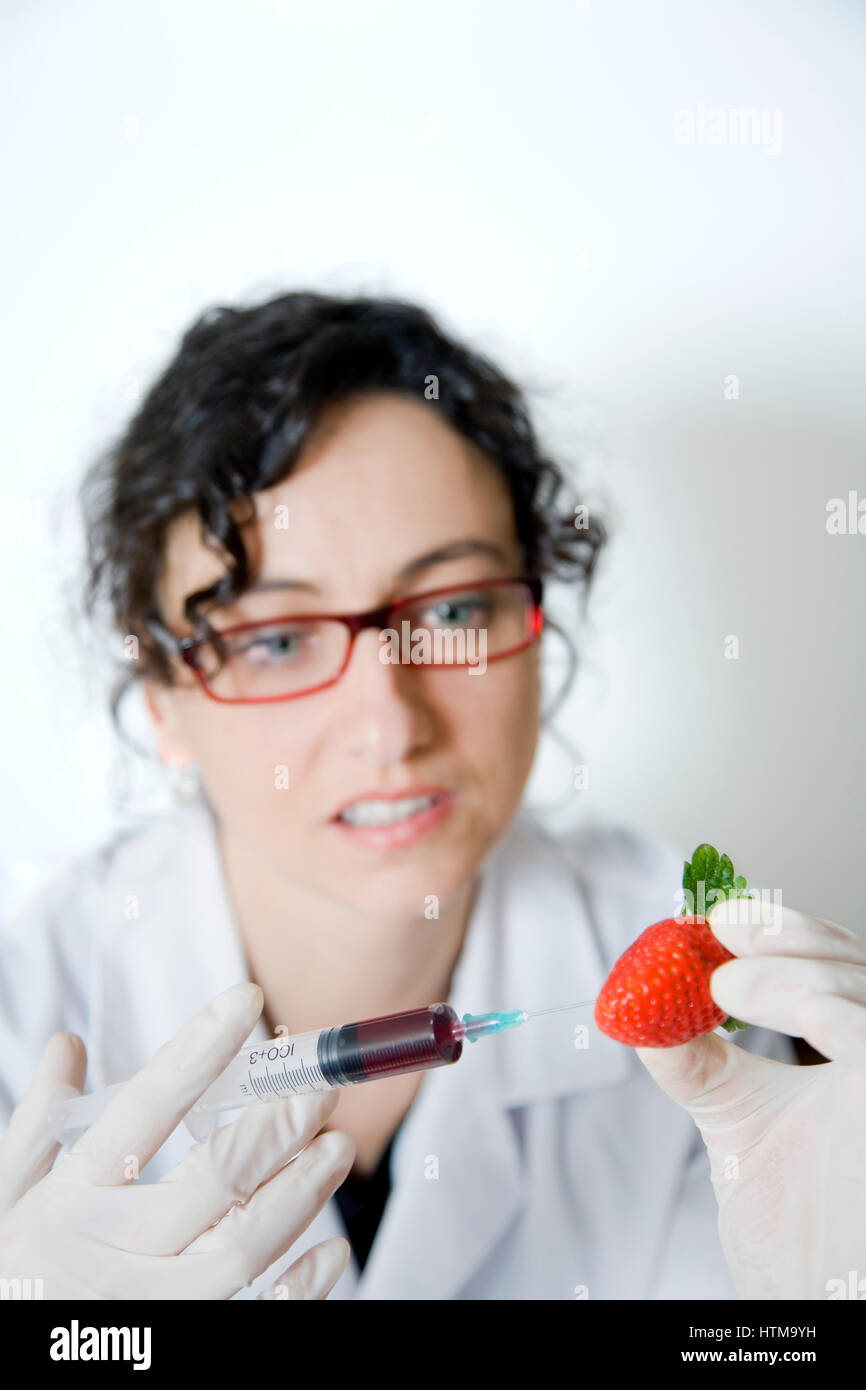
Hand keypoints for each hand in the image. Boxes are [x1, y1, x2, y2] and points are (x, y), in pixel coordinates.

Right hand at [0, 983, 354, 1298]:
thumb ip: (37, 1126)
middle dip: (278, 1124)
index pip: (143, 1110)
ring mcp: (152, 1308)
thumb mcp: (4, 1200)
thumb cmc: (7, 1278)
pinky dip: (302, 1286)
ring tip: (338, 1148)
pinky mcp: (181, 1348)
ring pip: (244, 1246)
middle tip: (322, 1085)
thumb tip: (66, 1045)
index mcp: (70, 1202)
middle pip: (215, 1178)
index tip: (246, 1000)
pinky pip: (257, 1319)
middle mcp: (114, 1253)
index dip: (199, 1051)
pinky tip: (334, 1249)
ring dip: (301, 1192)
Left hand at [636, 898, 865, 1299]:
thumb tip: (638, 1004)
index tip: (719, 918)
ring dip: (786, 969)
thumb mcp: (734, 1122)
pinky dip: (814, 1002)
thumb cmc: (796, 1232)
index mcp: (862, 1060)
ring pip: (861, 988)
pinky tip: (755, 1000)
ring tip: (720, 983)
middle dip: (786, 934)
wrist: (811, 1305)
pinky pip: (865, 1033)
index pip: (840, 969)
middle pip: (857, 966)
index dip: (787, 931)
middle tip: (719, 929)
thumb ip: (697, 1060)